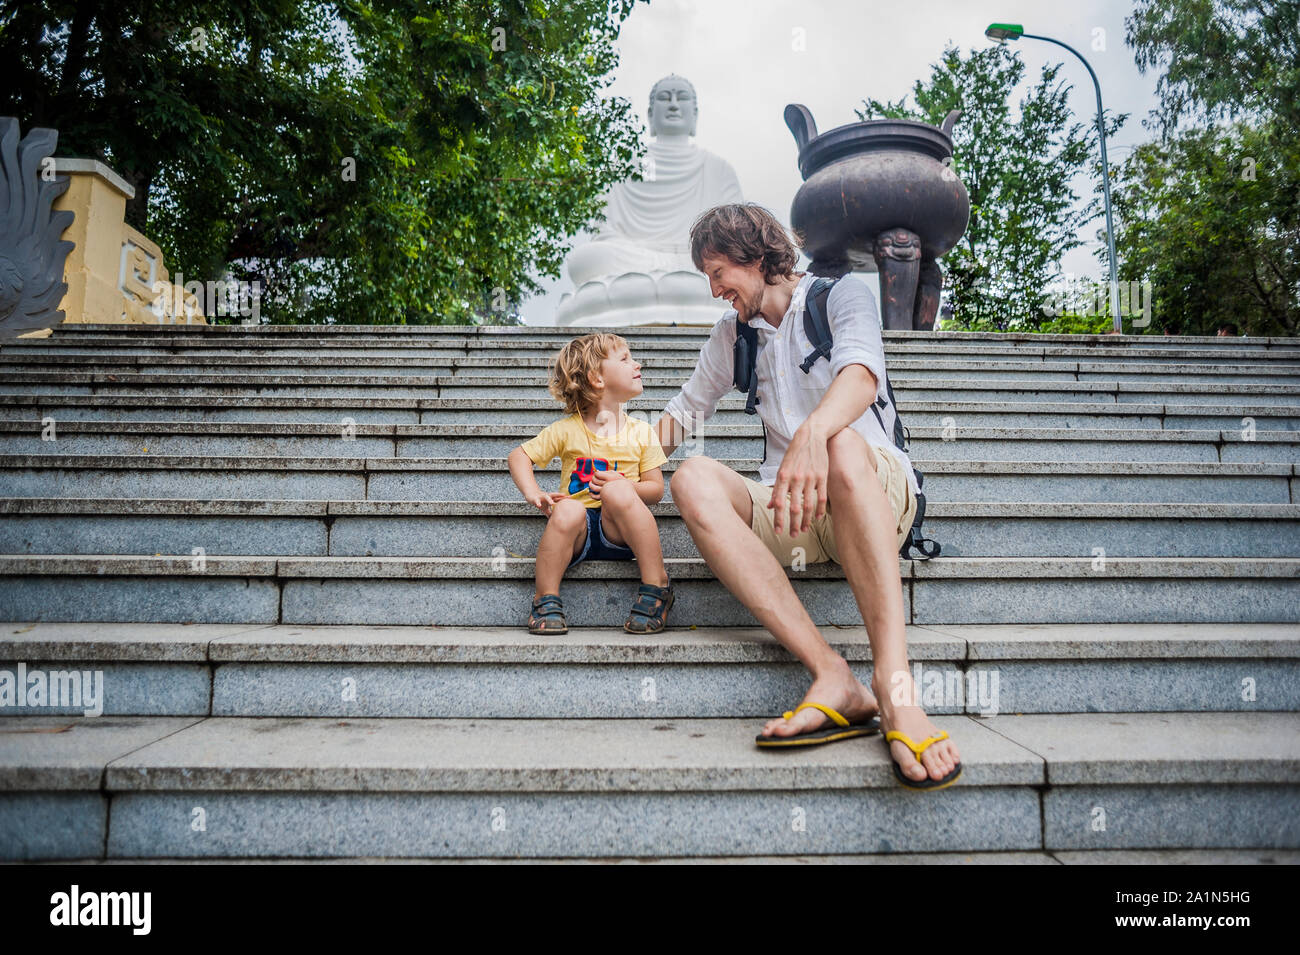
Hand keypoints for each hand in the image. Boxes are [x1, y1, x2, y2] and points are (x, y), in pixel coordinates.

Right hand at [528, 490, 568, 515]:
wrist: (531, 494)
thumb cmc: (540, 501)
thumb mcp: (545, 508)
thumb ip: (550, 512)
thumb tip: (553, 520)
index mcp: (550, 498)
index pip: (558, 498)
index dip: (564, 498)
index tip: (571, 498)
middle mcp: (547, 497)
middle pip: (554, 495)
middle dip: (560, 496)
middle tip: (566, 496)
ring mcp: (541, 497)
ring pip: (546, 497)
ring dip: (549, 500)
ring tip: (552, 503)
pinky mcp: (535, 498)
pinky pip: (537, 501)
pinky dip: (538, 503)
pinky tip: (539, 505)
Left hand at [586, 468, 625, 497]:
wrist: (628, 490)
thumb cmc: (620, 481)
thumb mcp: (615, 474)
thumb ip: (606, 472)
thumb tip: (596, 471)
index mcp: (610, 477)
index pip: (597, 474)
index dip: (595, 473)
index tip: (596, 474)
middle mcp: (607, 484)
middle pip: (595, 480)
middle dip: (593, 479)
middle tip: (594, 478)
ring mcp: (606, 491)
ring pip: (594, 488)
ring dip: (591, 485)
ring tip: (591, 484)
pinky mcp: (605, 497)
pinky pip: (596, 497)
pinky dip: (592, 495)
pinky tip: (591, 492)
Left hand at [769, 419, 828, 536]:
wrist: (811, 435)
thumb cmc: (794, 453)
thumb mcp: (781, 468)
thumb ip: (776, 488)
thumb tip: (771, 506)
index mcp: (783, 476)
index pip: (780, 503)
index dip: (779, 519)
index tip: (778, 531)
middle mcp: (796, 478)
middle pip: (794, 507)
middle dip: (792, 524)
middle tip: (791, 535)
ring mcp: (811, 478)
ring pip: (808, 505)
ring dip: (806, 520)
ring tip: (803, 530)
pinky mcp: (822, 476)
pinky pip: (821, 497)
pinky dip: (819, 510)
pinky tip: (817, 518)